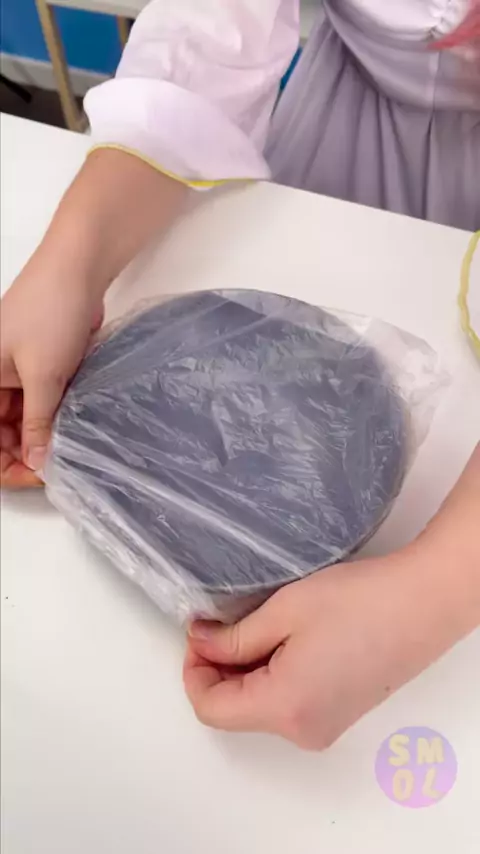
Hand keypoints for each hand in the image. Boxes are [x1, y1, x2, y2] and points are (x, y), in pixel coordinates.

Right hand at [1, 252, 101, 487]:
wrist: (77, 270)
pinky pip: (39, 401)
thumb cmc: (50, 312)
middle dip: (25, 452)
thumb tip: (36, 462)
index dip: (6, 462)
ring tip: (65, 449)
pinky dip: (52, 416)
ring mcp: (14, 371)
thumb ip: (39, 423)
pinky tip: (69, 428)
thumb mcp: (43, 377)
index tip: (34, 476)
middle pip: (2, 431)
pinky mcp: (39, 364)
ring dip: (41, 435)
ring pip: (22, 418)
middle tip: (55, 467)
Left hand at [184, 538, 476, 749]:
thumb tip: (201, 644)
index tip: (198, 633)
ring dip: (245, 671)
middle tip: (221, 622)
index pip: (212, 708)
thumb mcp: (284, 611)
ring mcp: (325, 726)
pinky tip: (283, 640)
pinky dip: (272, 676)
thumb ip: (234, 637)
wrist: (423, 603)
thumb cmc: (360, 602)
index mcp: (284, 708)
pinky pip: (288, 704)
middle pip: (235, 711)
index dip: (194, 670)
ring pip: (261, 707)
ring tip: (257, 626)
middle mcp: (303, 730)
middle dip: (218, 669)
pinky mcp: (339, 713)